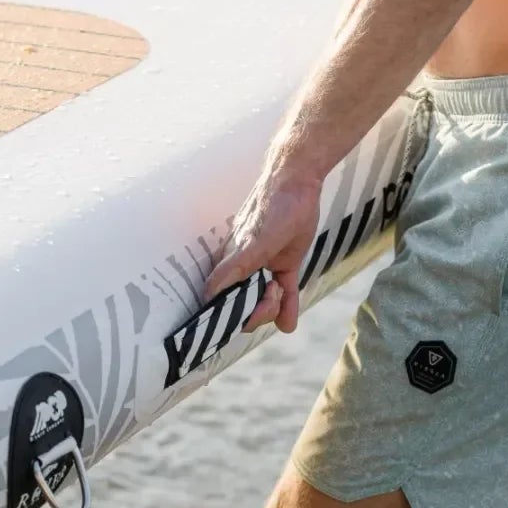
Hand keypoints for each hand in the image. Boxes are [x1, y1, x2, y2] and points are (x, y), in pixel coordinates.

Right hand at [201, 167, 322, 333]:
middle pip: (245, 308)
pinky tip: (289, 324)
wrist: (299, 182)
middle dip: (259, 311)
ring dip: (274, 307)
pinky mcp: (283, 263)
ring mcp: (263, 267)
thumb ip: (235, 268)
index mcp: (230, 264)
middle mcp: (242, 268)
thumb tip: (208, 294)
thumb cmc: (274, 207)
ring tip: (281, 290)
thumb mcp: (256, 241)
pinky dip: (287, 308)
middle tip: (274, 293)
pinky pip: (284, 291)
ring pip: (264, 302)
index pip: (224, 304)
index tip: (254, 307)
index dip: (238, 315)